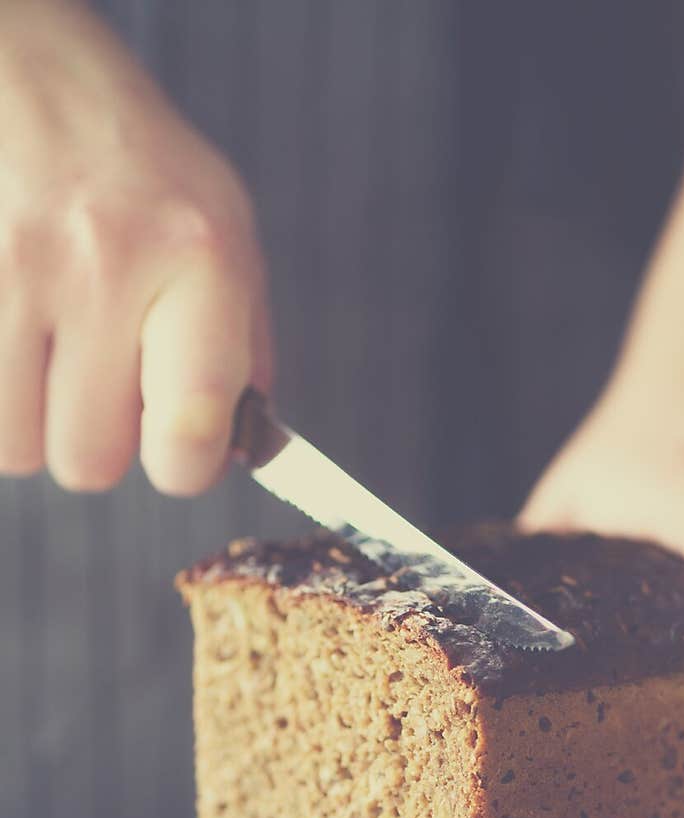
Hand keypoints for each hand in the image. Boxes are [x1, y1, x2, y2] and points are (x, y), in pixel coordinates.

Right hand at [0, 0, 271, 494]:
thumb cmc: (137, 166)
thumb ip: (243, 350)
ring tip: (47, 343)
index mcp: (198, 259)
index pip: (189, 437)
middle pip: (88, 464)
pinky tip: (12, 326)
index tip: (173, 448)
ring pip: (15, 449)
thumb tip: (238, 453)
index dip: (180, 465)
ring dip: (31, 418)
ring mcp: (13, 265)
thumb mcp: (225, 234)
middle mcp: (105, 261)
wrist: (27, 69)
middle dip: (93, 437)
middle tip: (96, 372)